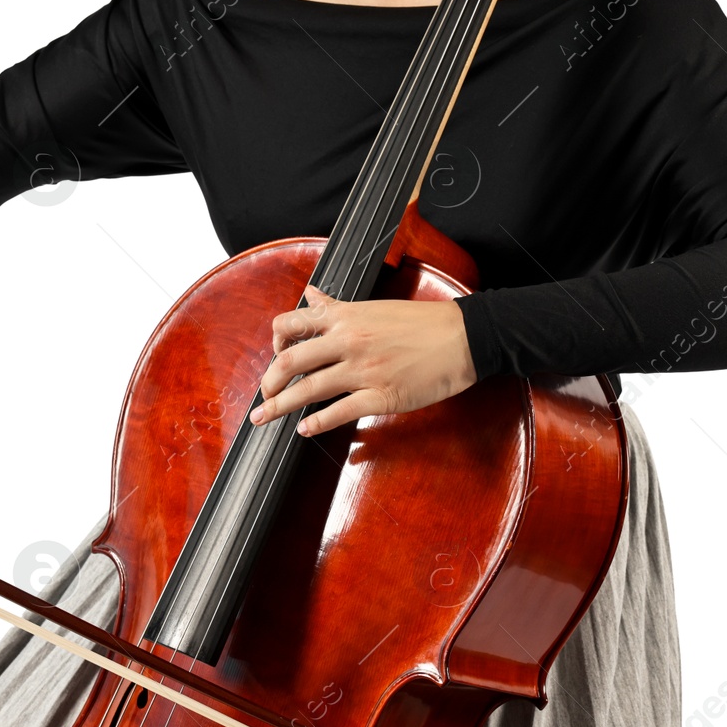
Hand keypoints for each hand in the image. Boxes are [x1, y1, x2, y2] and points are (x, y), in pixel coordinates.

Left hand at [250, 284, 477, 437]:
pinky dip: (316, 423)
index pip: (291, 324)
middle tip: (263, 395)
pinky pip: (340, 411)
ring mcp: (363, 370)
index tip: (276, 355)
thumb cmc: (422, 322)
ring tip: (262, 418)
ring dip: (279, 406)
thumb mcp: (373, 307)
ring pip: (309, 389)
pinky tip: (304, 430)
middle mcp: (348, 342)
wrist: (464, 337)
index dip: (276, 342)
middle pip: (291, 361)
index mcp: (345, 318)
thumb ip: (336, 307)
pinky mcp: (381, 395)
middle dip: (270, 381)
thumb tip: (311, 296)